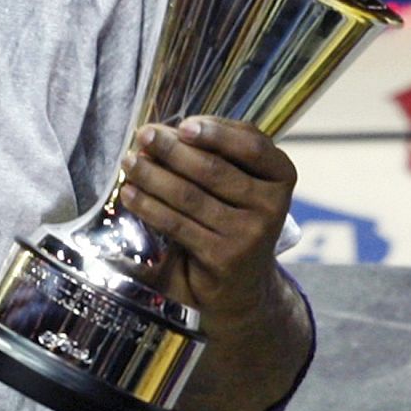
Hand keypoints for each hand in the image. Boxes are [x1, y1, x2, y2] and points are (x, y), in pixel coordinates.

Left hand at [118, 115, 295, 324]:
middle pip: (214, 169)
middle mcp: (272, 206)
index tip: (184, 125)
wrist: (241, 285)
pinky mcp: (223, 257)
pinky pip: (177, 223)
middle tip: (143, 136)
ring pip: (190, 195)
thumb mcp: (239, 182)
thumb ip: (216, 153)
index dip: (217, 133)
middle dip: (172, 150)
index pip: (253, 146)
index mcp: (280, 177)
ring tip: (129, 162)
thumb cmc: (232, 218)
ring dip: (152, 175)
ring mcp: (250, 235)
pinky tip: (130, 194)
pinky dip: (148, 205)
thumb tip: (165, 133)